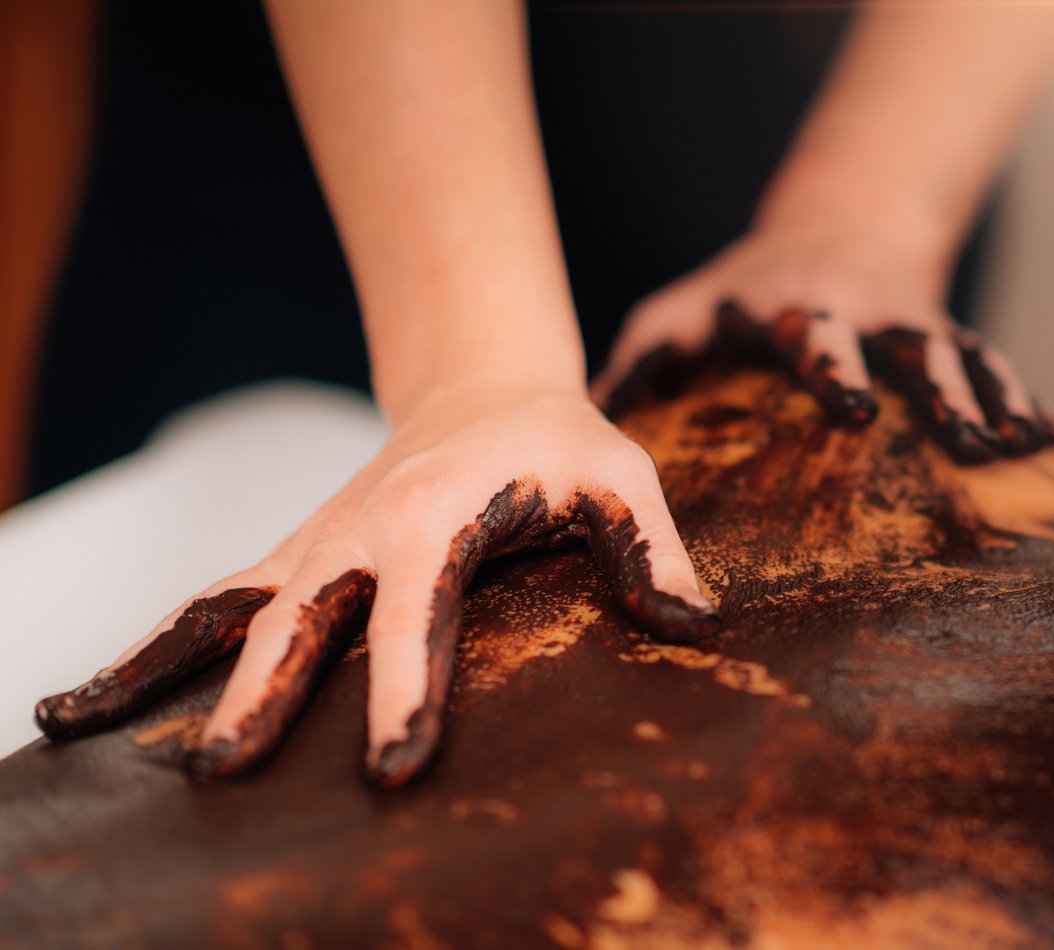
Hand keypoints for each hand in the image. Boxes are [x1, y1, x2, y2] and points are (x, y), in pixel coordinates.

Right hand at [34, 386, 716, 786]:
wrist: (484, 385)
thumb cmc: (557, 439)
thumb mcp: (621, 478)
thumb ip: (651, 548)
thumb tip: (695, 626)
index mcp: (436, 518)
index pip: (415, 615)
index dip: (406, 689)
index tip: (391, 764)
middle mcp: (357, 531)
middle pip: (296, 619)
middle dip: (261, 696)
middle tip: (228, 773)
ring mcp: (314, 542)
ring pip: (223, 609)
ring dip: (156, 666)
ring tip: (74, 726)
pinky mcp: (295, 555)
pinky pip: (213, 601)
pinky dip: (152, 648)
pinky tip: (90, 701)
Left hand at [591, 223, 1053, 463]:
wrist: (836, 228)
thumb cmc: (740, 289)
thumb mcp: (683, 310)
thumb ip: (643, 358)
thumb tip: (587, 421)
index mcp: (794, 307)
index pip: (815, 333)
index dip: (835, 367)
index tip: (856, 409)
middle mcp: (862, 310)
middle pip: (906, 344)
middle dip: (934, 388)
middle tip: (960, 439)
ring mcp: (913, 320)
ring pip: (959, 357)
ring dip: (987, 401)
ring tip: (1010, 448)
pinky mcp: (949, 333)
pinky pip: (992, 361)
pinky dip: (1020, 395)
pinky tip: (1048, 435)